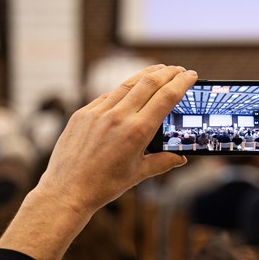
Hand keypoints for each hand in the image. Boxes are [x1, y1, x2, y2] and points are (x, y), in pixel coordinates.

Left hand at [37, 64, 196, 216]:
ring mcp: (98, 112)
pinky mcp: (83, 114)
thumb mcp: (138, 174)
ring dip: (147, 74)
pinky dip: (123, 90)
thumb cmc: (103, 185)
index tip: (191, 75)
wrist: (67, 190)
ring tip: (159, 71)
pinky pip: (107, 96)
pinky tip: (130, 90)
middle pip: (149, 83)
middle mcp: (118, 117)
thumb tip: (179, 157)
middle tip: (179, 69)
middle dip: (168, 72)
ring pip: (128, 84)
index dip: (181, 82)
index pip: (166, 97)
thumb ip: (162, 162)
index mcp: (137, 132)